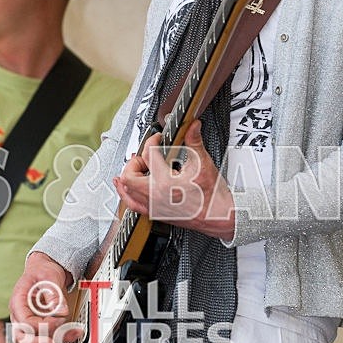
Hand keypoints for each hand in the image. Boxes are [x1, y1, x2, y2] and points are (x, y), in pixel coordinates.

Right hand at [9, 252, 78, 342]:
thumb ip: (53, 293)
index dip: (43, 325)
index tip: (59, 319)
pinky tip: (70, 336)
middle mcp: (20, 314)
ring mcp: (28, 322)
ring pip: (34, 342)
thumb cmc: (42, 271)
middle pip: (23, 338)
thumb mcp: (49, 276)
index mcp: (18, 301)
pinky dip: (58, 340)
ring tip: (68, 340)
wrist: (45, 269)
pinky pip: (45, 337)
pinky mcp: (39, 325)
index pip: (25, 322)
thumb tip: (60, 311)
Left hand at [115, 120, 235, 239]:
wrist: (218, 216)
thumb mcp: (203, 163)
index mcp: (166, 182)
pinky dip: (126, 194)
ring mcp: (154, 207)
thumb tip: (192, 126)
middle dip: (134, 161)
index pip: (149, 154)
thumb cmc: (212, 196)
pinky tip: (123, 187)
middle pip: (129, 175)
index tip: (158, 138)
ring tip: (136, 167)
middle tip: (145, 156)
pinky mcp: (155, 213)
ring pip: (127, 191)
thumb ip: (195, 141)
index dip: (152, 141)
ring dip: (128, 176)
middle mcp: (156, 196)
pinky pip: (132, 205)